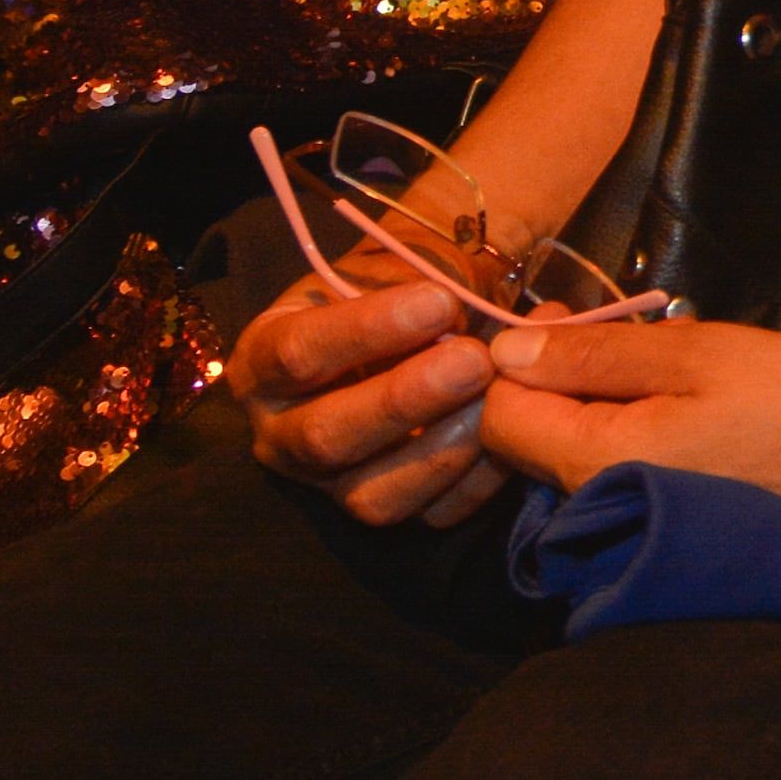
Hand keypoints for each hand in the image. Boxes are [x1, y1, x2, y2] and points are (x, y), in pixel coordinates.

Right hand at [232, 275, 504, 527]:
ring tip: (498, 399)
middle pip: (325, 436)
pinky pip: (427, 515)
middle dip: (403, 401)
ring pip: (372, 494)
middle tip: (474, 361)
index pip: (297, 353)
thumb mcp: (397, 265)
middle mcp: (281, 431)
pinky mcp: (384, 506)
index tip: (439, 303)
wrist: (433, 318)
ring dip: (442, 448)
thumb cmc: (403, 287)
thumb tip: (454, 309)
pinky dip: (476, 482)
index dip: (366, 330)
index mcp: (266, 358)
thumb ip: (417, 280)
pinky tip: (514, 440)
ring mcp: (329, 481)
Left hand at [477, 313, 780, 534]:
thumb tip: (506, 349)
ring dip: (602, 404)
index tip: (570, 319)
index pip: (496, 417)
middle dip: (559, 379)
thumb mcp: (702, 354)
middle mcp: (601, 511)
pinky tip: (693, 412)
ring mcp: (639, 529)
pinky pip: (622, 477)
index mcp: (597, 463)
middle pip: (532, 440)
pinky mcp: (674, 532)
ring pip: (579, 456)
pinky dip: (637, 435)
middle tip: (628, 331)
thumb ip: (598, 354)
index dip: (515, 358)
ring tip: (671, 365)